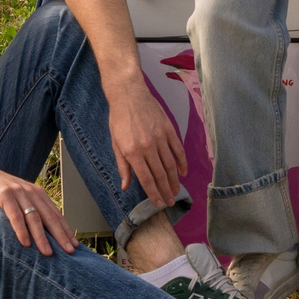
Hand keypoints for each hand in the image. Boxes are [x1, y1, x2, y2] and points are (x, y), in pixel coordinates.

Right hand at [0, 163, 75, 254]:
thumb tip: (41, 232)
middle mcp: (31, 191)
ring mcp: (18, 192)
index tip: (75, 246)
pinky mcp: (4, 194)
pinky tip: (25, 243)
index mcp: (37, 193)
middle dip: (61, 235)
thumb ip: (28, 210)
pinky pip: (15, 215)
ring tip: (48, 253)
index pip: (55, 214)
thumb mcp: (16, 200)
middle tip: (69, 252)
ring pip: (34, 218)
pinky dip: (21, 230)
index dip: (66, 230)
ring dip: (42, 237)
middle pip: (49, 217)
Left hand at [103, 75, 186, 206]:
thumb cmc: (119, 119)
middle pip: (160, 174)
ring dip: (174, 180)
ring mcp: (160, 137)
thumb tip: (125, 186)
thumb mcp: (115, 143)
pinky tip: (183, 172)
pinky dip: (182, 162)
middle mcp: (148, 146)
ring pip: (170, 164)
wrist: (129, 94)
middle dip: (165, 191)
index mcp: (132, 151)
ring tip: (176, 191)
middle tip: (170, 202)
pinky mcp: (168, 129)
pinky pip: (178, 149)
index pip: (146, 179)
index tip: (158, 203)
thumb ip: (122, 166)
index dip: (153, 193)